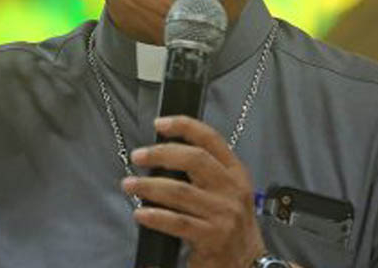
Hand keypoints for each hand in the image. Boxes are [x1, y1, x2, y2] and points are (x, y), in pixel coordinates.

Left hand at [123, 116, 266, 267]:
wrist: (247, 264)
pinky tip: (140, 213)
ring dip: (149, 186)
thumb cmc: (231, 226)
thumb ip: (205, 174)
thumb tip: (163, 155)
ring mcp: (223, 214)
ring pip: (180, 191)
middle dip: (160, 154)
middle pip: (194, 159)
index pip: (211, 140)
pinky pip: (177, 222)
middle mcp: (232, 190)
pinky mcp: (212, 237)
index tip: (159, 124)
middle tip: (138, 156)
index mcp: (236, 173)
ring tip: (129, 185)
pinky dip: (155, 216)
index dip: (184, 126)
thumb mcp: (227, 193)